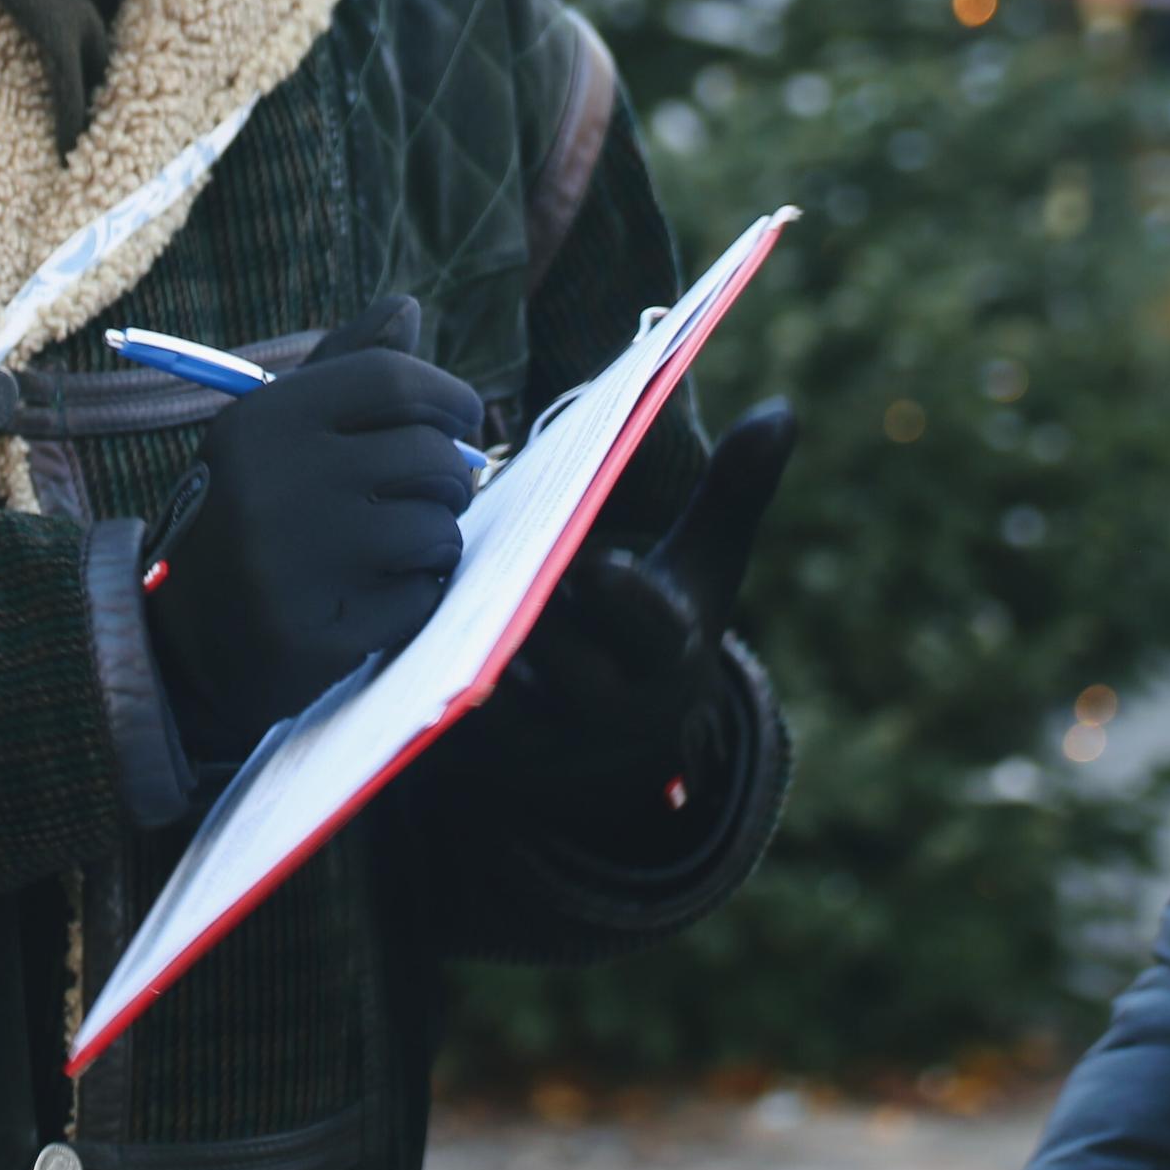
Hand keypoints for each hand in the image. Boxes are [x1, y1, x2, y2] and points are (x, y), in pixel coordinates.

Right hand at [142, 295, 481, 760]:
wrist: (177, 638)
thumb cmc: (244, 515)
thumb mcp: (272, 434)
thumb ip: (343, 370)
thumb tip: (408, 308)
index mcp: (263, 423)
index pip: (392, 380)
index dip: (449, 397)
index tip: (463, 420)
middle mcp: (275, 486)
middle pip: (429, 458)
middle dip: (453, 478)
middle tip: (439, 494)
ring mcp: (294, 565)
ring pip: (436, 531)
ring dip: (436, 540)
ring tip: (400, 547)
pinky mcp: (317, 635)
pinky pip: (419, 599)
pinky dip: (413, 597)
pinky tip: (373, 596)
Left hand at [444, 400, 794, 817]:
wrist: (610, 749)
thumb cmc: (656, 627)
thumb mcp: (703, 570)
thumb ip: (734, 492)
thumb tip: (782, 408)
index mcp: (664, 656)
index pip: (648, 628)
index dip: (619, 598)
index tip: (589, 559)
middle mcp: (606, 708)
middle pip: (558, 652)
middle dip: (522, 599)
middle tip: (476, 543)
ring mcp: (538, 741)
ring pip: (492, 682)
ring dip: (458, 625)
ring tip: (423, 566)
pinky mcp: (472, 761)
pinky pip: (434, 711)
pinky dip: (415, 658)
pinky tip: (387, 599)